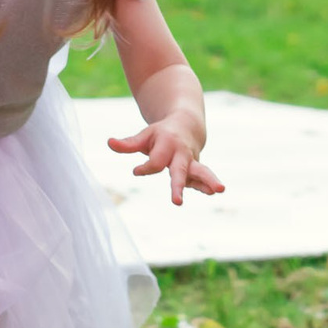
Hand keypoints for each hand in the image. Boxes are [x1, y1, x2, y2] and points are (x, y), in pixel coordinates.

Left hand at [107, 118, 225, 205]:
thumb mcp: (144, 136)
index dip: (145, 168)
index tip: (136, 170)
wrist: (186, 125)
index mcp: (167, 144)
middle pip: (179, 171)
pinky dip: (207, 185)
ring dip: (208, 181)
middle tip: (177, 203)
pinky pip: (203, 178)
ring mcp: (191, 162)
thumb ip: (128, 143)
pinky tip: (212, 192)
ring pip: (201, 172)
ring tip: (218, 190)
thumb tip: (109, 143)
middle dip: (177, 186)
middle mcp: (181, 154)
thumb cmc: (160, 134)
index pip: (155, 162)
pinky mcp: (196, 170)